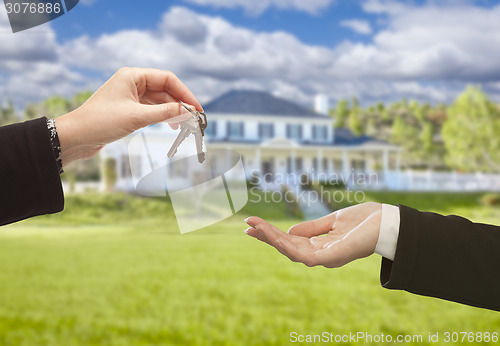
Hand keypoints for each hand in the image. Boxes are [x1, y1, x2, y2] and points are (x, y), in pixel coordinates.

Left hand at [55, 67, 202, 165]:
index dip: (185, 93)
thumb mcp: (137, 117)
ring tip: (184, 125)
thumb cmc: (101, 122)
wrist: (76, 137)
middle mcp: (132, 82)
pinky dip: (163, 116)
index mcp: (133, 76)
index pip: (167, 79)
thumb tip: (188, 111)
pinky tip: (171, 125)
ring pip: (159, 100)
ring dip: (173, 111)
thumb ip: (164, 113)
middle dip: (180, 103)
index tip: (197, 108)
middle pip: (165, 89)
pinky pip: (152, 109)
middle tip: (195, 119)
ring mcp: (130, 96)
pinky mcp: (128, 109)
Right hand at [244, 202, 381, 267]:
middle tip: (247, 225)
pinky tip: (276, 237)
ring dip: (272, 239)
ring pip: (291, 252)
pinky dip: (288, 246)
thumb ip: (313, 228)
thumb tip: (290, 232)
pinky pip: (304, 255)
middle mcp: (320, 254)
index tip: (253, 224)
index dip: (271, 234)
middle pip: (286, 247)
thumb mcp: (333, 220)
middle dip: (266, 236)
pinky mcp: (332, 258)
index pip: (290, 241)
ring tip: (255, 227)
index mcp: (320, 245)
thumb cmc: (366, 220)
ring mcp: (326, 258)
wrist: (389, 221)